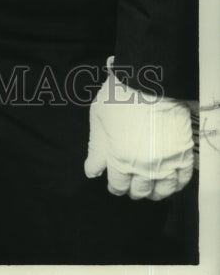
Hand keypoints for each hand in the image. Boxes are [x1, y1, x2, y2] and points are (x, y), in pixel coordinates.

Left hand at [84, 60, 193, 200]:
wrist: (149, 81)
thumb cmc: (118, 97)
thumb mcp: (98, 120)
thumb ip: (96, 150)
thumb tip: (92, 173)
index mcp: (120, 159)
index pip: (117, 185)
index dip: (114, 186)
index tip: (113, 184)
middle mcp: (144, 167)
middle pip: (139, 191)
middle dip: (132, 190)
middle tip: (130, 185)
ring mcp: (166, 163)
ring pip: (162, 191)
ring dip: (153, 192)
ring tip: (149, 188)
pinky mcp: (184, 155)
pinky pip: (182, 180)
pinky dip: (175, 185)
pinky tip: (168, 182)